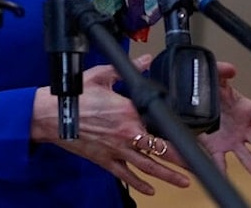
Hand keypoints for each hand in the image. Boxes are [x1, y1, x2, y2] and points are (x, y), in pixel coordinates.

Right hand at [30, 54, 190, 196]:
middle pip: (161, 150)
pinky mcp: (105, 160)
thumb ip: (128, 70)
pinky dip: (139, 184)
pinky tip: (150, 190)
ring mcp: (117, 150)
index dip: (179, 131)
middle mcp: (127, 134)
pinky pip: (126, 175)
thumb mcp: (102, 76)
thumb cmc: (76, 96)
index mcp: (129, 111)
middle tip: (198, 167)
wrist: (51, 115)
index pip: (161, 123)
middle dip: (182, 160)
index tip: (195, 135)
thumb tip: (145, 61)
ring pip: (148, 167)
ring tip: (184, 182)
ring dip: (168, 176)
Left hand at [197, 61, 250, 178]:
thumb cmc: (214, 92)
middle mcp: (242, 127)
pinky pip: (220, 162)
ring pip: (244, 154)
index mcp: (245, 109)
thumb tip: (230, 69)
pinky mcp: (217, 149)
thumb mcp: (216, 78)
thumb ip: (221, 71)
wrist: (196, 103)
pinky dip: (222, 171)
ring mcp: (232, 140)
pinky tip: (224, 178)